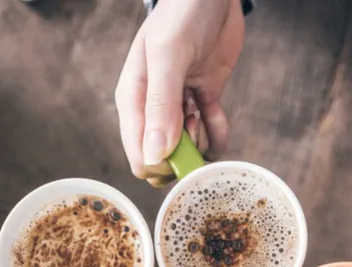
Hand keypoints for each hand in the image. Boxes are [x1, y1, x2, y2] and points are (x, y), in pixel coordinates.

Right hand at [115, 0, 244, 185]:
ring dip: (202, 141)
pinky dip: (218, 132)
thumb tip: (153, 155)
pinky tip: (217, 114)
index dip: (162, 165)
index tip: (184, 153)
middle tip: (196, 126)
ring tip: (204, 111)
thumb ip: (160, 105)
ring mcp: (179, 106)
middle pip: (165, 158)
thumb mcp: (169, 55)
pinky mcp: (203, 101)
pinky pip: (210, 134)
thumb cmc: (183, 15)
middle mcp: (152, 109)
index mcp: (133, 100)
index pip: (139, 155)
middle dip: (185, 155)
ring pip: (189, 150)